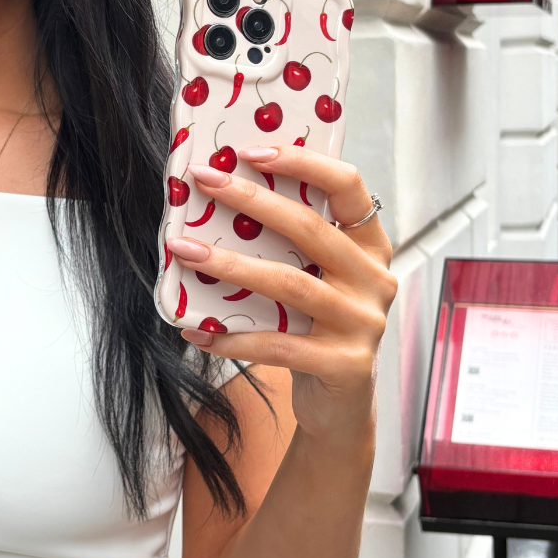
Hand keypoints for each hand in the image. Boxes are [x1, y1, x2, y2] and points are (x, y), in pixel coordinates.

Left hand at [165, 147, 395, 447]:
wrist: (340, 406)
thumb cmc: (317, 328)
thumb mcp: (315, 278)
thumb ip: (289, 243)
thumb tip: (220, 195)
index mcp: (369, 245)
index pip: (347, 186)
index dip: (303, 162)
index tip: (250, 151)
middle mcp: (374, 278)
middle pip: (310, 228)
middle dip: (250, 199)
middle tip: (205, 182)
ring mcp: (363, 322)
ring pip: (288, 282)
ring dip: (228, 264)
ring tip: (183, 251)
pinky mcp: (345, 365)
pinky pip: (277, 345)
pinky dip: (231, 336)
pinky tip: (196, 330)